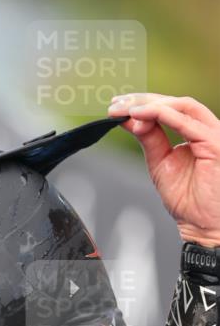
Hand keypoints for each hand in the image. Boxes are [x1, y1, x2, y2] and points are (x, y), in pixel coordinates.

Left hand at [107, 93, 219, 246]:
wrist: (201, 224)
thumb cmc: (187, 199)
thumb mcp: (159, 162)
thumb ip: (149, 139)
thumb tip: (130, 119)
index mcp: (196, 132)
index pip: (169, 108)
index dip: (142, 103)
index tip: (117, 106)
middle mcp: (207, 129)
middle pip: (175, 102)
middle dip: (143, 100)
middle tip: (117, 105)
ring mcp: (213, 135)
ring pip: (182, 106)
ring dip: (151, 105)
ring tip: (127, 110)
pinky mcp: (215, 144)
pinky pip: (188, 123)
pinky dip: (164, 115)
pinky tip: (143, 115)